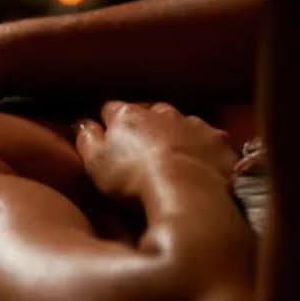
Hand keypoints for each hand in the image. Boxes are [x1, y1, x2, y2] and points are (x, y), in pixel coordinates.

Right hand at [75, 101, 236, 199]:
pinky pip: (208, 139)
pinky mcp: (218, 141)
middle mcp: (162, 112)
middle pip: (148, 113)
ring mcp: (193, 124)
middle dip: (144, 127)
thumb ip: (86, 139)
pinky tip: (199, 164)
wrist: (187, 190)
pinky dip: (201, 147)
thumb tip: (82, 124)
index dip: (107, 124)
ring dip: (174, 135)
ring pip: (180, 123)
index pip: (111, 110)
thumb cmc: (133, 179)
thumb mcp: (95, 162)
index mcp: (128, 115)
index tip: (106, 139)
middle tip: (139, 152)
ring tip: (170, 159)